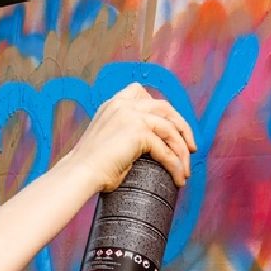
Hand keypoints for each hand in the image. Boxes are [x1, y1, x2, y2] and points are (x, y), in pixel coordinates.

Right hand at [62, 83, 195, 192]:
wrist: (79, 174)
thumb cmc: (91, 167)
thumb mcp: (108, 141)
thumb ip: (126, 135)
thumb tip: (152, 147)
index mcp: (113, 105)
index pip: (141, 92)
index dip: (160, 107)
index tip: (171, 124)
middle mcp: (123, 105)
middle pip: (165, 107)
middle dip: (182, 127)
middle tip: (190, 147)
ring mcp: (131, 116)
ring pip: (170, 128)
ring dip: (182, 149)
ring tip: (186, 169)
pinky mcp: (138, 133)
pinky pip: (166, 150)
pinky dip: (175, 166)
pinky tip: (178, 178)